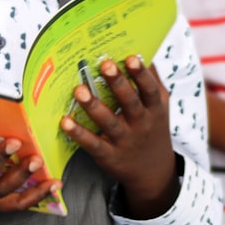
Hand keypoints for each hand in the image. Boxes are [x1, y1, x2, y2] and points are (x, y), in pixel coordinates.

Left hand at [59, 55, 178, 218]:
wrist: (154, 172)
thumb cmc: (153, 128)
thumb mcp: (159, 108)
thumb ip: (152, 82)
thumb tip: (144, 52)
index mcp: (154, 109)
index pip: (149, 89)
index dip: (141, 74)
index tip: (131, 57)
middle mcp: (141, 124)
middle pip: (130, 102)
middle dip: (118, 84)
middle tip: (105, 65)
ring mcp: (125, 141)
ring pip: (109, 122)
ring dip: (93, 106)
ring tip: (79, 90)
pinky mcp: (109, 155)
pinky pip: (93, 143)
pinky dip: (79, 133)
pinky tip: (65, 121)